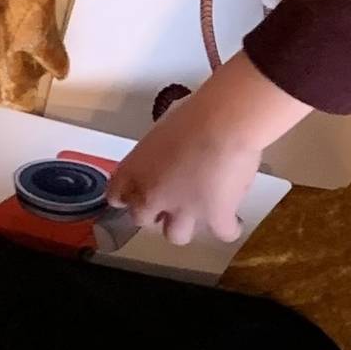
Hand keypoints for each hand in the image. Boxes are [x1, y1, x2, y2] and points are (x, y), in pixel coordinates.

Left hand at [105, 54, 308, 243]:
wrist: (224, 121)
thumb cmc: (194, 113)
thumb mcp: (162, 130)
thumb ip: (159, 152)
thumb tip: (173, 152)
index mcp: (134, 171)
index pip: (116, 196)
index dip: (130, 195)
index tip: (143, 190)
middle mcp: (152, 196)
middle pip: (142, 219)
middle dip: (156, 211)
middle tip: (174, 198)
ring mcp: (183, 211)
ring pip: (175, 236)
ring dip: (186, 225)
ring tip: (201, 212)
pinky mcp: (215, 217)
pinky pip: (223, 233)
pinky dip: (229, 226)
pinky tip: (234, 217)